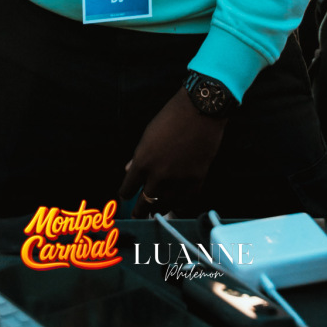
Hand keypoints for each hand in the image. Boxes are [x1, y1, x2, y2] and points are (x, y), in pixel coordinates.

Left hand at [119, 87, 226, 216]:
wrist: (200, 111)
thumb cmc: (171, 117)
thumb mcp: (148, 134)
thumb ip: (138, 156)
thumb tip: (128, 169)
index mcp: (142, 162)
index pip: (128, 188)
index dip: (126, 194)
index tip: (126, 196)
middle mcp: (158, 175)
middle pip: (145, 202)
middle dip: (139, 210)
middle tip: (137, 215)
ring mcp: (178, 180)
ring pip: (164, 205)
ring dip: (158, 210)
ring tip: (155, 212)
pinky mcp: (196, 180)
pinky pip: (185, 200)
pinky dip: (179, 204)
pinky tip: (175, 205)